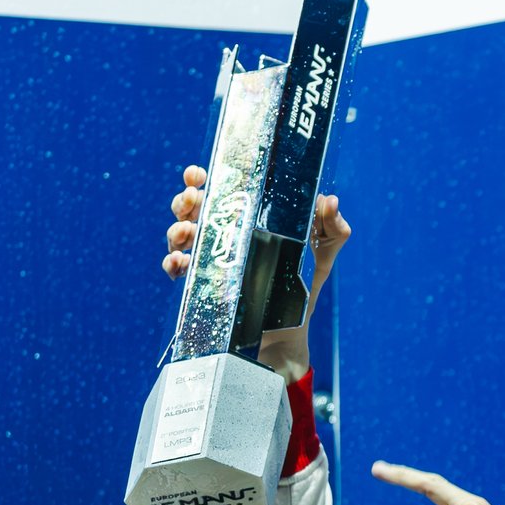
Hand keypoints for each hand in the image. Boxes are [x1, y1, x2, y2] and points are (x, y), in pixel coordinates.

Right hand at [165, 165, 348, 380]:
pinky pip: (178, 270)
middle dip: (186, 199)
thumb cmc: (304, 285)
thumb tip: (329, 200)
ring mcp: (210, 258)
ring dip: (177, 229)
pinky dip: (172, 263)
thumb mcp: (323, 254)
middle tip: (193, 200)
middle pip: (192, 207)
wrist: (289, 330)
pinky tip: (180, 262)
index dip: (202, 178)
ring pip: (180, 234)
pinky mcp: (203, 285)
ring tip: (187, 232)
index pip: (220, 188)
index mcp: (246, 216)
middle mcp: (224, 233)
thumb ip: (332, 227)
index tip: (198, 174)